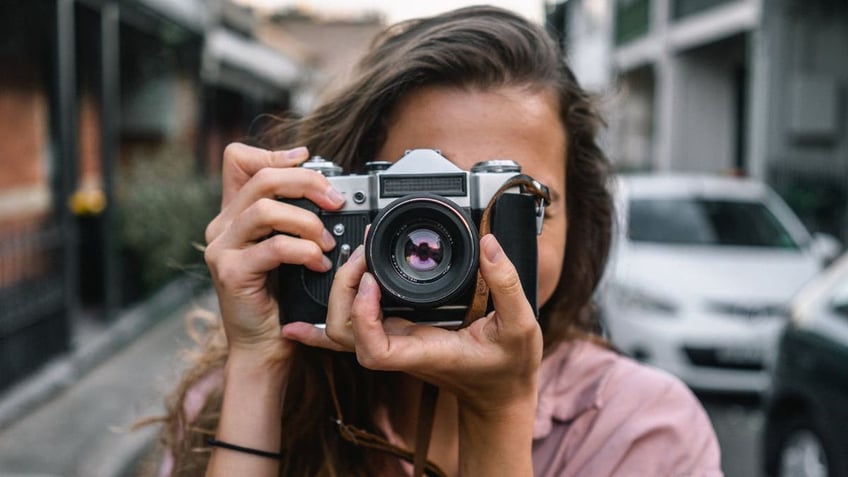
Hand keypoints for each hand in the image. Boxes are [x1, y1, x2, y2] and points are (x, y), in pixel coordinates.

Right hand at [204, 143, 345, 364]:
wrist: (263, 344)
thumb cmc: (280, 298)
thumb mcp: (287, 249)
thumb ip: (294, 218)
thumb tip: (328, 189)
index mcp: (233, 214)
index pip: (238, 160)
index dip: (274, 153)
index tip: (308, 159)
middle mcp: (221, 226)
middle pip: (262, 178)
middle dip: (307, 183)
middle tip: (336, 201)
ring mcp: (222, 249)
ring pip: (266, 209)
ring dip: (307, 221)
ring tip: (327, 242)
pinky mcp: (231, 273)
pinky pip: (274, 247)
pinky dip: (304, 251)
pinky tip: (319, 263)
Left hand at [282, 234, 542, 413]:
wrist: (500, 393)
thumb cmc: (508, 367)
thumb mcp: (521, 325)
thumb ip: (507, 284)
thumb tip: (489, 244)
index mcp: (425, 351)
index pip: (374, 348)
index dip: (363, 315)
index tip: (373, 281)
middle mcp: (401, 349)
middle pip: (344, 333)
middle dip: (343, 291)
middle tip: (363, 253)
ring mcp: (395, 343)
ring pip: (342, 330)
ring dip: (338, 293)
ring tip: (355, 257)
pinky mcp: (396, 334)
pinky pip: (353, 328)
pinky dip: (332, 313)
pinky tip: (302, 313)